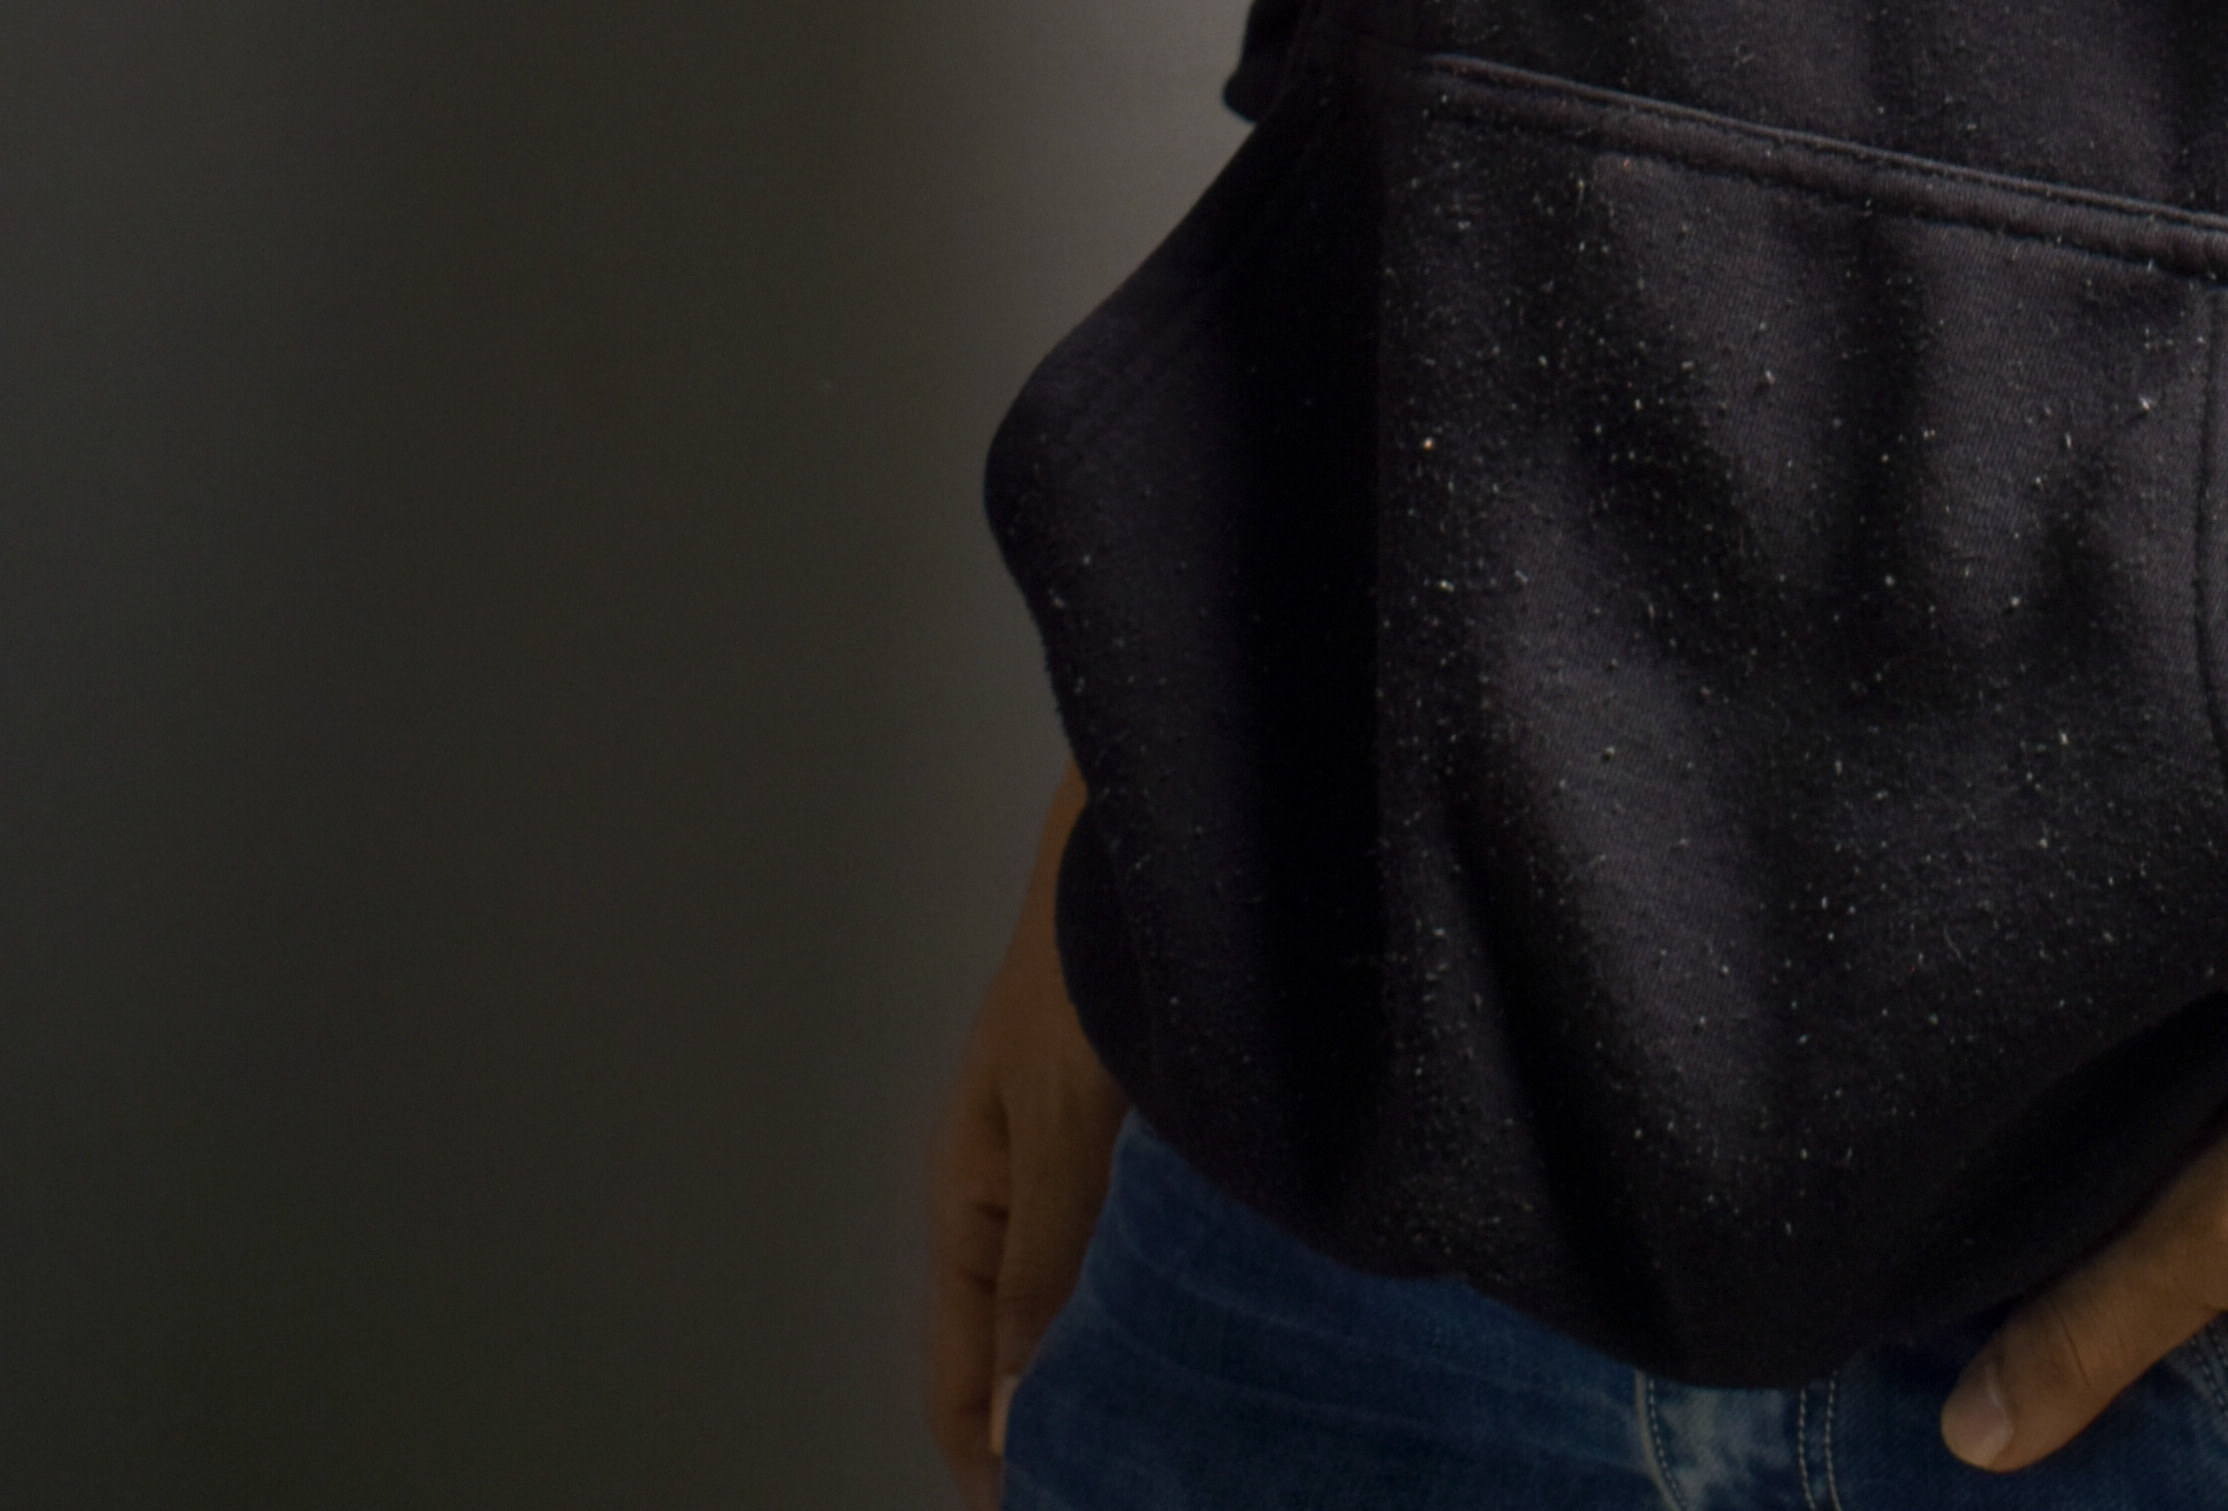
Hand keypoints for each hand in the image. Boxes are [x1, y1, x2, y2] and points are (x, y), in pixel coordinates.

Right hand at [924, 770, 1124, 1504]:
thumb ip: (1048, 1262)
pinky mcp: (1155, 1125)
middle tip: (1144, 1472)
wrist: (1168, 818)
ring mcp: (1090, 1156)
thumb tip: (1022, 1413)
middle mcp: (1027, 1186)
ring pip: (1099, 1295)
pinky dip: (1177, 1287)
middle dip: (1072, 1415)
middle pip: (1029, 1346)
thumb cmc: (1093, 940)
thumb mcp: (1064, 1118)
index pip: (961, 1371)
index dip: (994, 1456)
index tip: (1053, 1508)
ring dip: (1134, 1353)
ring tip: (1195, 1422)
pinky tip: (1233, 1318)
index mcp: (971, 1191)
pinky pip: (1152, 1240)